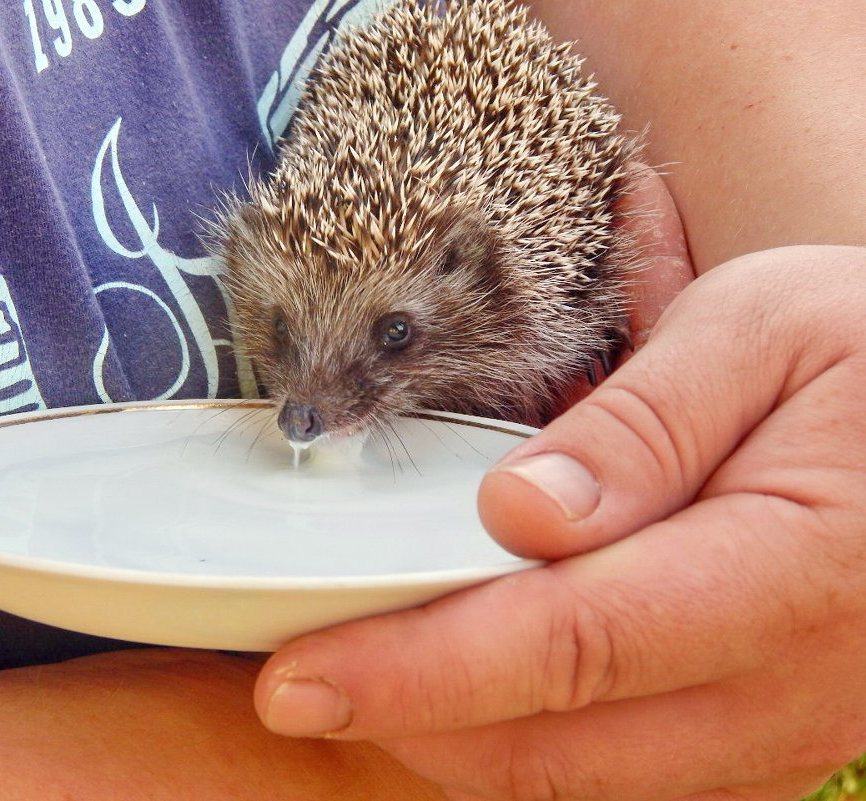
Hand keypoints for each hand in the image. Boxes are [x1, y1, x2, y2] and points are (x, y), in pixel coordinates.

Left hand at [253, 245, 865, 800]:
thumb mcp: (762, 333)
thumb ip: (642, 429)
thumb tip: (518, 516)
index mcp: (794, 567)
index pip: (570, 646)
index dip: (422, 671)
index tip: (301, 677)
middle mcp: (795, 684)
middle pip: (564, 747)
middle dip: (413, 724)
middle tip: (301, 683)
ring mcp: (788, 728)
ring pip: (590, 783)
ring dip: (462, 743)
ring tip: (371, 683)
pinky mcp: (770, 733)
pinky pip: (633, 774)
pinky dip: (532, 744)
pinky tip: (475, 694)